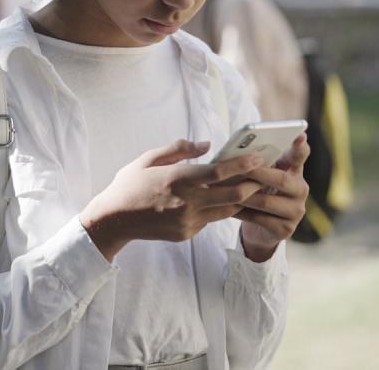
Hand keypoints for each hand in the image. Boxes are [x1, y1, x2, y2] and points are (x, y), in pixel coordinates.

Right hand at [79, 140, 264, 260]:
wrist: (114, 220)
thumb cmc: (130, 184)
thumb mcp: (149, 158)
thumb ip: (179, 148)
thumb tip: (207, 145)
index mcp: (179, 179)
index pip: (220, 172)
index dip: (243, 165)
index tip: (258, 157)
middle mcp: (187, 202)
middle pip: (234, 195)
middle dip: (253, 185)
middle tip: (264, 174)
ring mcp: (189, 220)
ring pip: (227, 210)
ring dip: (241, 199)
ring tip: (250, 186)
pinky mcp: (187, 233)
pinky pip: (210, 219)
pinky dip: (218, 209)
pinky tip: (221, 200)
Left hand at [235, 133, 310, 261]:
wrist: (261, 230)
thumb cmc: (259, 194)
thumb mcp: (262, 177)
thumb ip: (259, 164)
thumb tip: (239, 151)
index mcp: (295, 172)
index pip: (300, 156)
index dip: (300, 147)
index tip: (300, 135)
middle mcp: (301, 190)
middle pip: (282, 179)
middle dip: (259, 173)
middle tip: (241, 168)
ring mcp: (296, 212)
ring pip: (266, 202)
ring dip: (244, 195)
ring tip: (226, 189)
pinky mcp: (286, 230)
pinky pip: (259, 219)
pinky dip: (241, 212)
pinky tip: (227, 208)